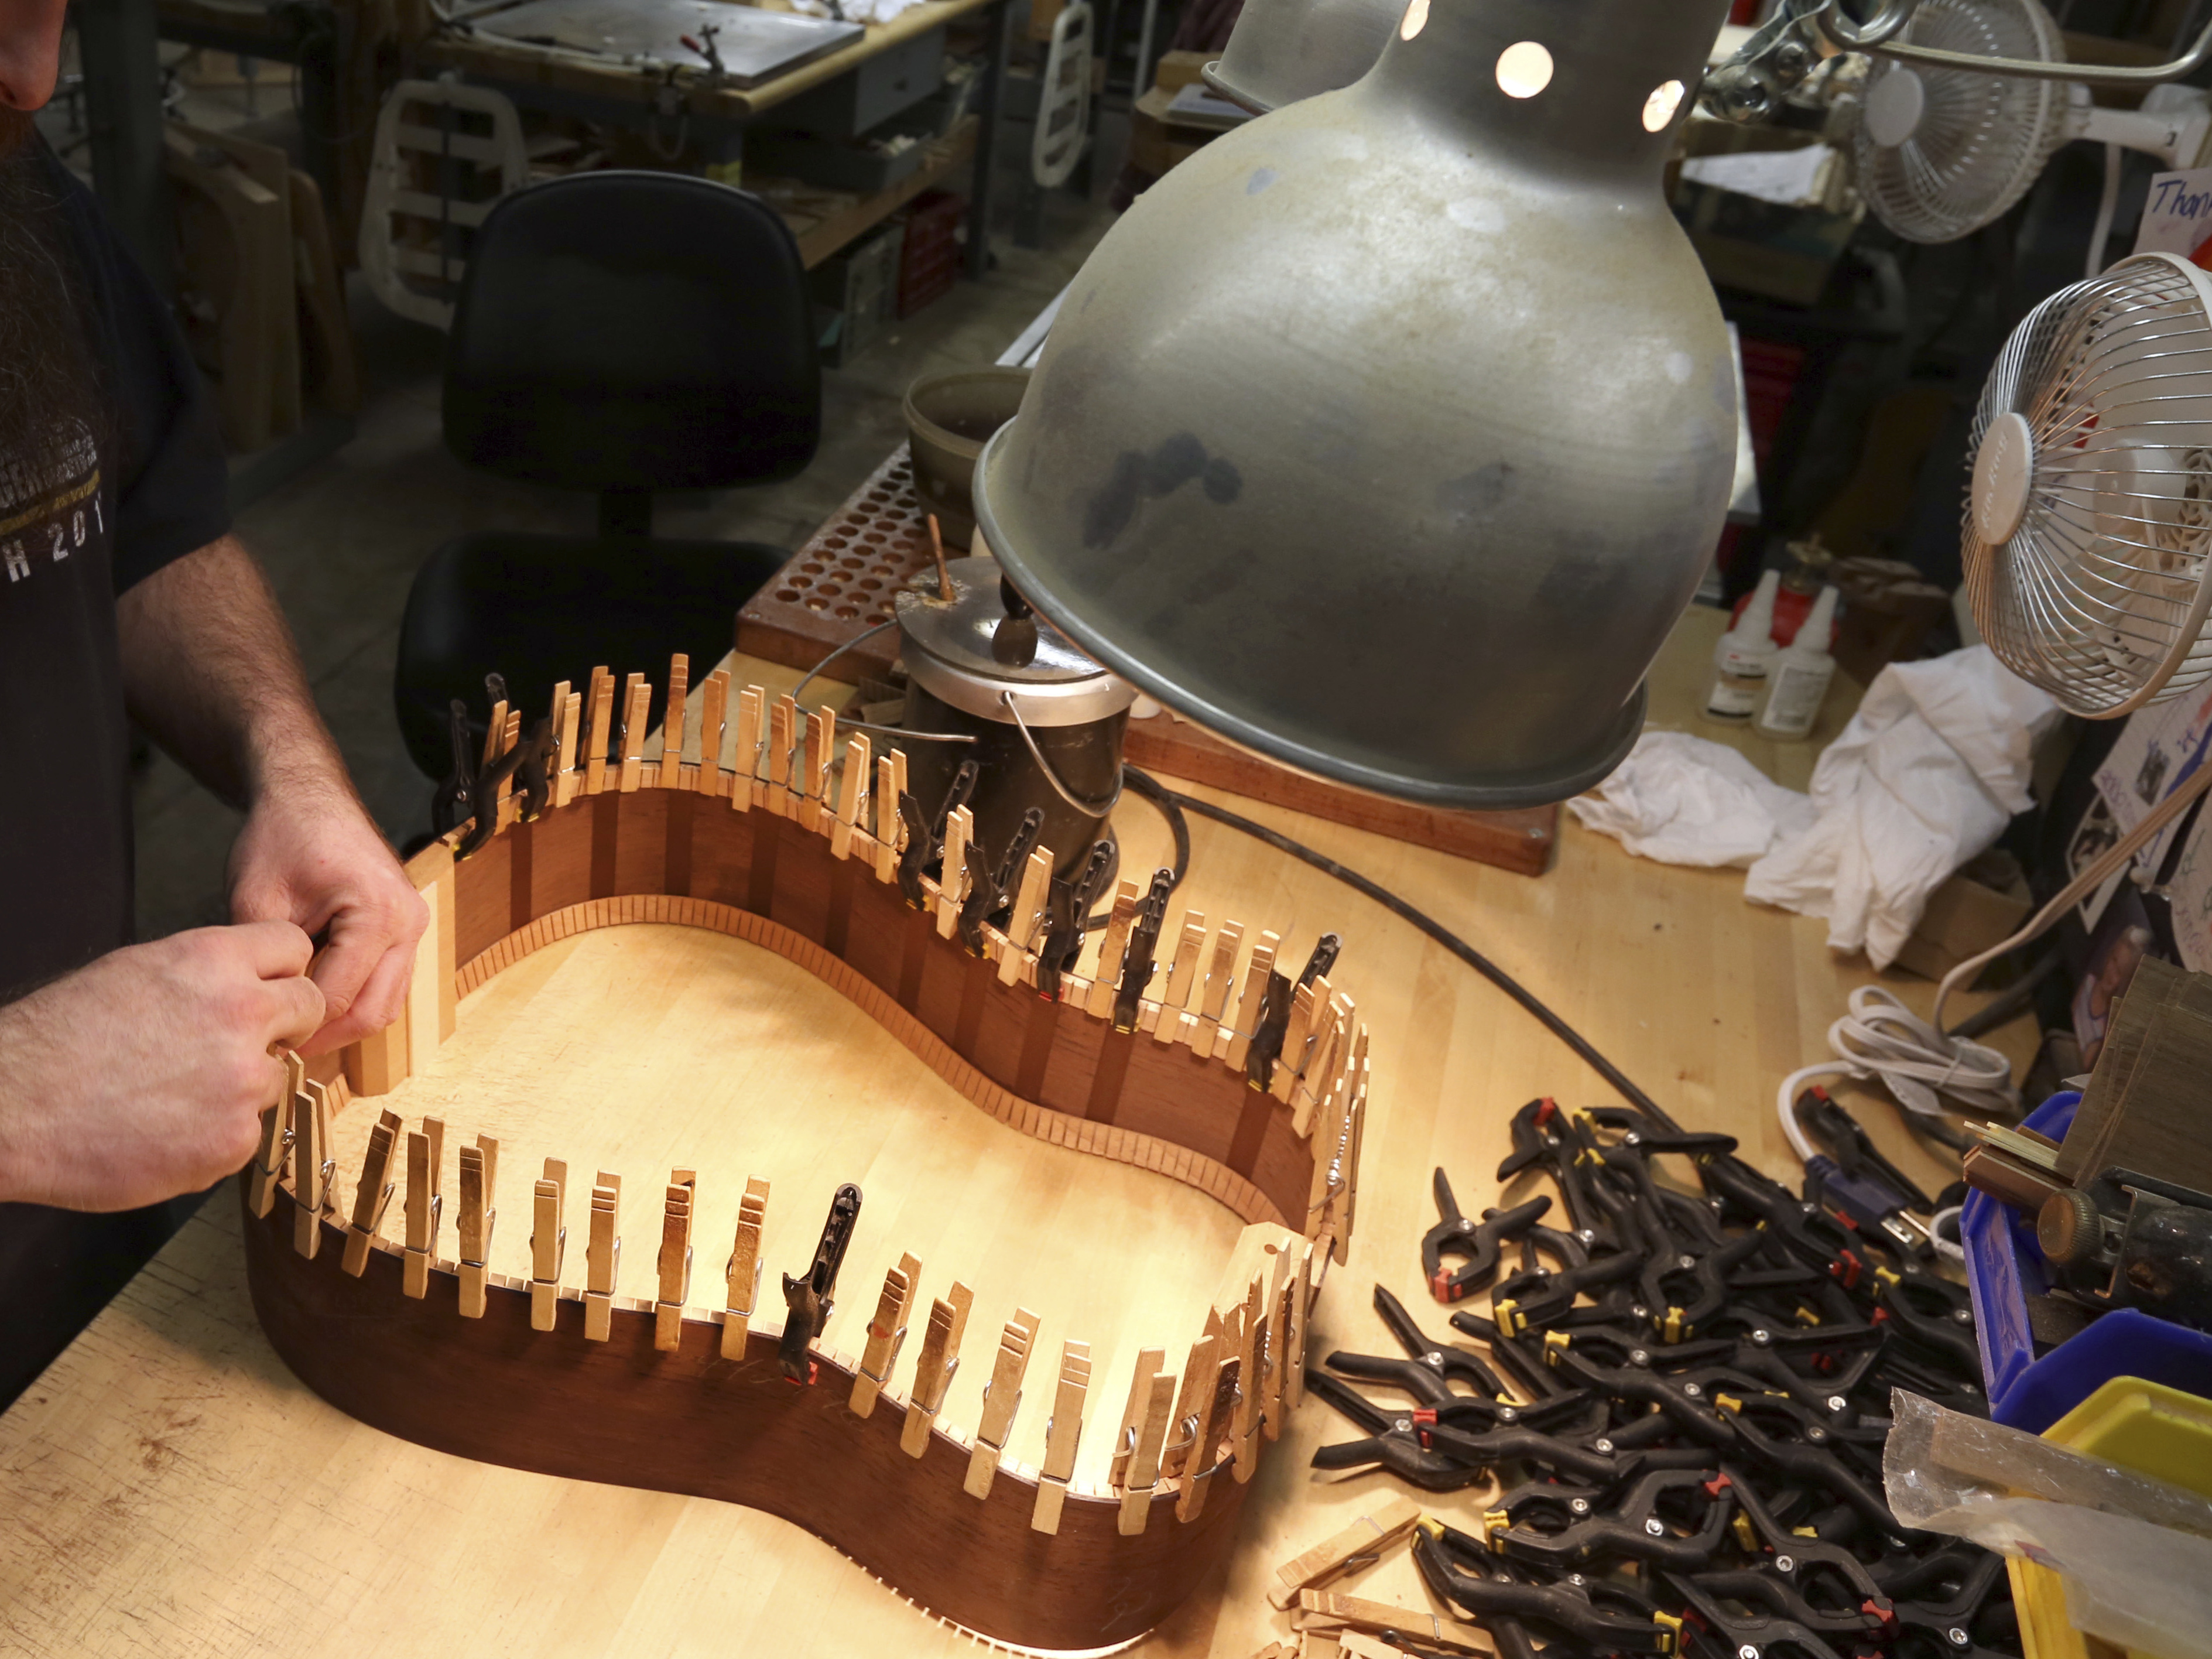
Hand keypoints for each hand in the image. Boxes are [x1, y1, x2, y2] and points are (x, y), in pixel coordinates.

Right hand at [0, 923, 323, 1209]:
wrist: (12, 1108)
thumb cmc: (57, 1042)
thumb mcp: (135, 973)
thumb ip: (206, 974)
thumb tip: (246, 982)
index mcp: (213, 961)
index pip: (293, 947)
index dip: (281, 971)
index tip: (269, 988)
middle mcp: (241, 1013)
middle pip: (309, 1008)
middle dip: (283, 1024)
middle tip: (236, 1044)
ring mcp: (243, 1079)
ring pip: (276, 1076)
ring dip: (242, 1086)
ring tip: (175, 1095)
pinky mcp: (233, 1139)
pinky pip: (248, 1132)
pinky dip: (216, 1135)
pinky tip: (167, 1130)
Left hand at [228, 774, 426, 1055]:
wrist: (308, 795)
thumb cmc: (284, 834)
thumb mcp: (257, 900)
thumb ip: (266, 962)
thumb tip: (261, 1016)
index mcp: (378, 913)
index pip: (340, 996)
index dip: (299, 1025)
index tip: (260, 1042)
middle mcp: (408, 923)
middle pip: (377, 1010)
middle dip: (328, 1037)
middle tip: (280, 1051)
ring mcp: (413, 926)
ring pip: (387, 1002)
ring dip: (344, 1023)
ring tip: (295, 1032)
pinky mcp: (403, 929)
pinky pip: (386, 982)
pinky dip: (355, 1000)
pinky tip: (314, 1004)